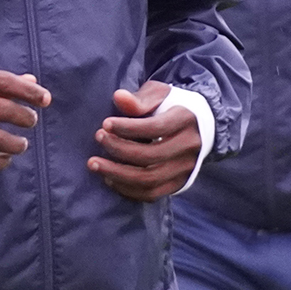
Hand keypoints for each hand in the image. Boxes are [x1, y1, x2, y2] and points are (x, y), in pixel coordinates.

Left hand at [87, 80, 199, 201]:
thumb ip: (139, 99)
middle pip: (150, 156)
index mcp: (185, 120)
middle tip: (98, 138)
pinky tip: (109, 178)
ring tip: (94, 163)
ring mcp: (185, 169)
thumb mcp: (158, 94)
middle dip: (119, 149)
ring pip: (149, 180)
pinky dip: (127, 189)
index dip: (128, 128)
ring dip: (117, 174)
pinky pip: (151, 194)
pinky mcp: (178, 184)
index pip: (155, 128)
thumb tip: (118, 97)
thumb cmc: (169, 106)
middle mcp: (189, 147)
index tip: (105, 124)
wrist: (196, 127)